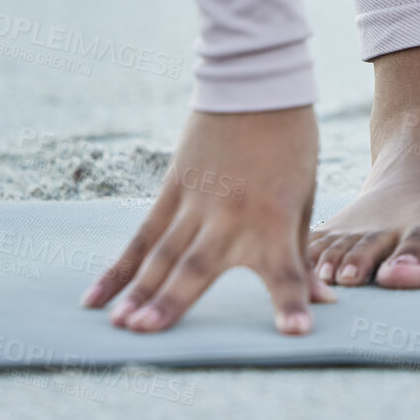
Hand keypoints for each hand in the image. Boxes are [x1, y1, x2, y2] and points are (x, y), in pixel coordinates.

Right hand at [81, 107, 334, 334]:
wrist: (256, 87)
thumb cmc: (290, 146)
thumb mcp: (305, 197)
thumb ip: (301, 252)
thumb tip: (323, 300)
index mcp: (274, 218)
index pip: (287, 270)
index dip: (292, 302)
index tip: (296, 332)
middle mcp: (231, 215)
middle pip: (198, 266)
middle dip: (173, 301)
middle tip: (147, 332)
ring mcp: (196, 203)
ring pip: (161, 254)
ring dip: (139, 291)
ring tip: (119, 324)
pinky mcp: (172, 190)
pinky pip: (141, 236)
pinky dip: (119, 269)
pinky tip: (96, 298)